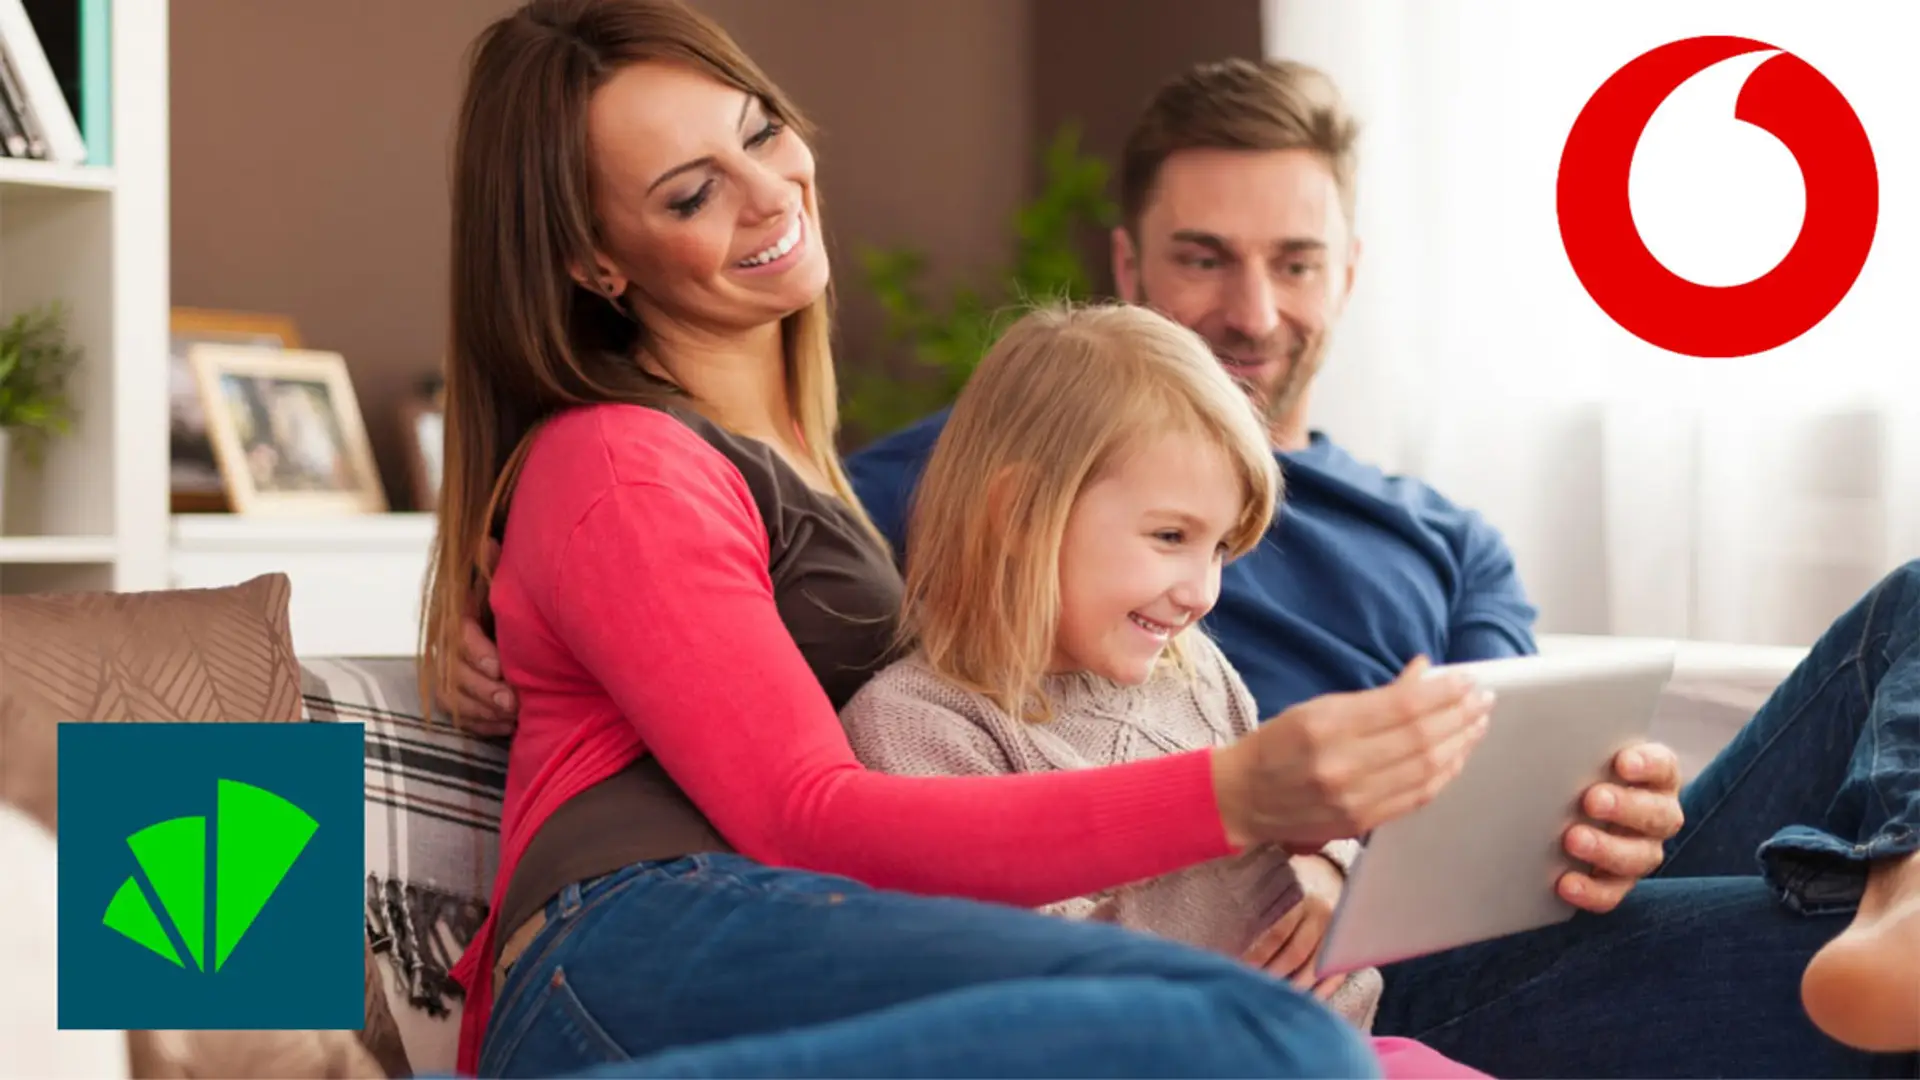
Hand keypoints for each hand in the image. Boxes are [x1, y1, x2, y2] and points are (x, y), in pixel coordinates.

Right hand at [447, 539, 516, 734]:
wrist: (507, 622)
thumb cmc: (509, 602)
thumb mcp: (502, 585)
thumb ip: (496, 568)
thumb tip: (489, 541)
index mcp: (456, 618)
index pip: (456, 637)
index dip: (476, 652)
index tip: (500, 666)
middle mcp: (445, 647)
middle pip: (453, 674)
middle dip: (482, 691)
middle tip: (513, 703)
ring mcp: (448, 673)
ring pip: (453, 698)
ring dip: (483, 712)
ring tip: (514, 717)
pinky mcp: (455, 694)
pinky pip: (460, 716)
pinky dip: (482, 724)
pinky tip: (508, 728)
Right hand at [1213, 657, 1494, 849]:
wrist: (1242, 799)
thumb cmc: (1277, 745)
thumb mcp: (1316, 707)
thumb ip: (1374, 696)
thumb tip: (1423, 672)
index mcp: (1326, 726)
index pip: (1402, 706)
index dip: (1443, 692)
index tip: (1467, 679)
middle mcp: (1342, 765)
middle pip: (1421, 738)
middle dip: (1460, 715)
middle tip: (1484, 698)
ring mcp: (1355, 799)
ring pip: (1427, 769)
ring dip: (1461, 743)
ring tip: (1479, 722)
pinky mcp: (1363, 823)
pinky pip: (1418, 796)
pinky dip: (1445, 773)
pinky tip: (1458, 754)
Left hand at [1240, 853, 1348, 999]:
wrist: (1329, 882)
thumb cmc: (1288, 896)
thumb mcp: (1275, 895)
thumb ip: (1258, 913)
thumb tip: (1228, 944)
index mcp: (1299, 901)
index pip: (1276, 934)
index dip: (1257, 956)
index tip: (1237, 970)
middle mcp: (1321, 916)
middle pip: (1295, 954)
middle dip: (1272, 976)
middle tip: (1252, 993)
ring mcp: (1336, 935)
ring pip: (1315, 970)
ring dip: (1292, 990)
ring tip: (1272, 1004)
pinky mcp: (1347, 953)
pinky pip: (1334, 979)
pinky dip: (1318, 995)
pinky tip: (1300, 1006)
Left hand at [1558, 741, 1683, 912]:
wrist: (1549, 804)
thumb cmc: (1564, 763)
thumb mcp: (1569, 747)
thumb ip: (1565, 736)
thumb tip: (1512, 712)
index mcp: (1653, 775)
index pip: (1662, 767)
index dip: (1648, 765)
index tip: (1622, 761)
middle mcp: (1656, 813)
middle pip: (1657, 814)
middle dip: (1626, 807)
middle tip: (1592, 799)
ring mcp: (1640, 849)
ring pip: (1639, 857)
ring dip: (1607, 849)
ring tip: (1573, 839)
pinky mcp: (1617, 881)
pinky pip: (1612, 893)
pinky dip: (1591, 891)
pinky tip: (1565, 882)